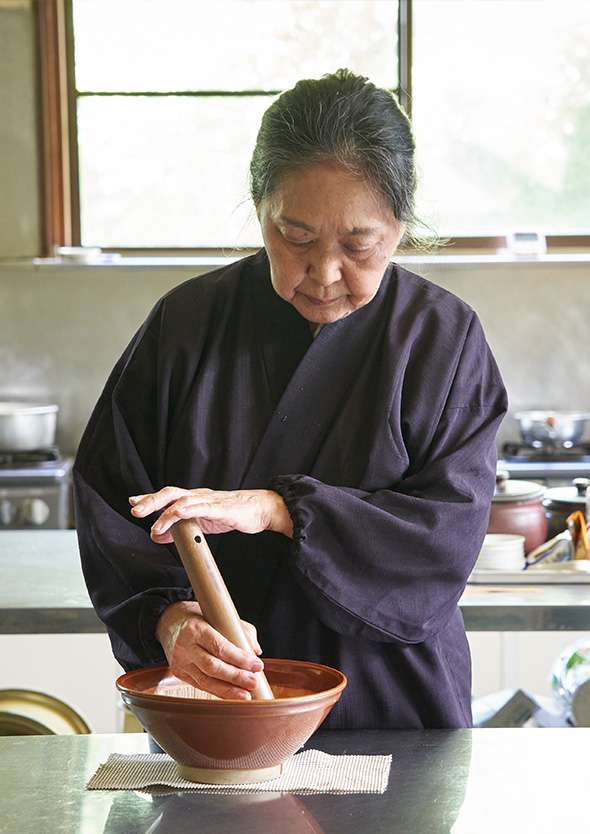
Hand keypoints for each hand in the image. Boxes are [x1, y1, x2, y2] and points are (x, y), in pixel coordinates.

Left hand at [129, 486, 292, 542]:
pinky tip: (178, 513)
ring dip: (165, 510)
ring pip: (182, 499)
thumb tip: (158, 534)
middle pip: (170, 493)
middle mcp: (198, 495)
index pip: (168, 496)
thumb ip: (181, 527)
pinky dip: (187, 509)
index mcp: (193, 498)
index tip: (134, 502)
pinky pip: (201, 506)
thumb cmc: (233, 514)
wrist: (260, 509)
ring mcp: (209, 500)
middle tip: (136, 510)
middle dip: (151, 501)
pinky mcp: (221, 507)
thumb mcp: (202, 523)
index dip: (150, 498)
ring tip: (154, 524)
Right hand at [155, 600, 264, 699]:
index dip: (239, 659)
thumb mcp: (217, 615)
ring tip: (245, 695)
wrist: (168, 621)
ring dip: (228, 690)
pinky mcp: (179, 673)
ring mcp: (180, 662)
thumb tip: (255, 650)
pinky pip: (200, 685)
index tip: (257, 665)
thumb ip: (239, 630)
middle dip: (235, 677)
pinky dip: (218, 691)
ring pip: (205, 681)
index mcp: (196, 628)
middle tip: (253, 682)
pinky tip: (231, 695)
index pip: (219, 647)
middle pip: (212, 666)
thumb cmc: (198, 617)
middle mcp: (185, 646)